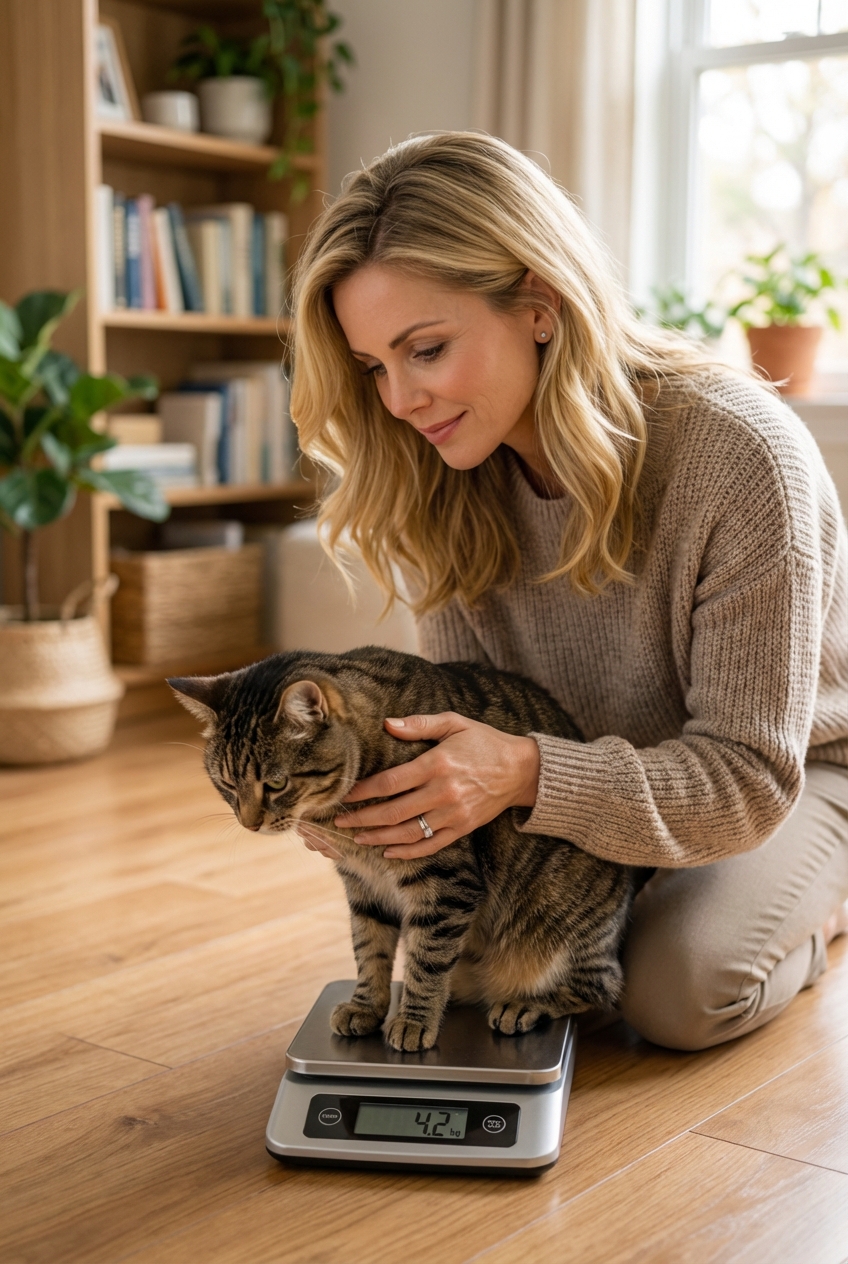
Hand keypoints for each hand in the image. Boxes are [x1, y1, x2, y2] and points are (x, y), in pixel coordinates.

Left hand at [333, 712, 540, 858]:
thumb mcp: (454, 723)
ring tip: (358, 838)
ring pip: (408, 833)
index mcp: (437, 764)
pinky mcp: (463, 828)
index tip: (345, 794)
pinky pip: (430, 845)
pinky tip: (388, 852)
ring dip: (379, 838)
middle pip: (393, 812)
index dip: (363, 791)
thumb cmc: (484, 742)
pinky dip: (407, 852)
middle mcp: (444, 792)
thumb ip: (419, 724)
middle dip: (363, 819)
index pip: (390, 782)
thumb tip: (387, 723)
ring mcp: (454, 814)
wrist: (521, 769)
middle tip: (340, 822)